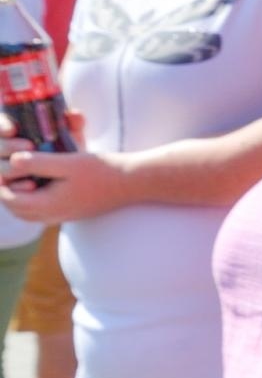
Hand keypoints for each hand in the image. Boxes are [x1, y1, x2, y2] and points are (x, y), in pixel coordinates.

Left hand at [0, 108, 123, 222]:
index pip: (9, 199)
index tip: (7, 163)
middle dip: (8, 190)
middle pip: (16, 209)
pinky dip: (34, 200)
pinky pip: (42, 211)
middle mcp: (52, 215)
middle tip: (12, 170)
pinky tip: (44, 183)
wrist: (132, 183)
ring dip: (20, 196)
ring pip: (28, 212)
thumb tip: (12, 161)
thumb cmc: (102, 170)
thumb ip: (38, 163)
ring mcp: (63, 215)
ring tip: (25, 176)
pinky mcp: (72, 212)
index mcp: (48, 205)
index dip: (2, 182)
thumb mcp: (68, 162)